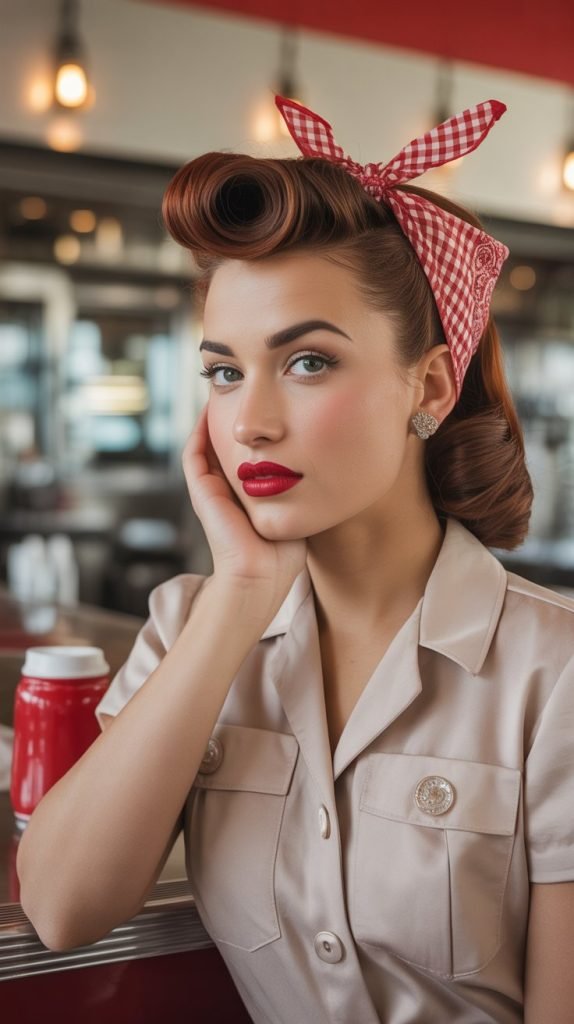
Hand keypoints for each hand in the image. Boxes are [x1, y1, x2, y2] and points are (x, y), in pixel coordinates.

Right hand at [182, 404, 307, 610]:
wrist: (261, 577)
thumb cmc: (283, 555)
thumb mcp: (295, 513)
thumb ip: (301, 492)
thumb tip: (326, 469)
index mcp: (244, 495)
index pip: (244, 454)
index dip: (252, 432)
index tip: (267, 409)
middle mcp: (225, 490)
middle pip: (223, 445)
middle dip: (231, 420)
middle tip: (242, 392)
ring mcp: (210, 490)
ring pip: (205, 445)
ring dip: (213, 419)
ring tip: (225, 392)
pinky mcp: (201, 492)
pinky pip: (194, 453)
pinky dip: (199, 430)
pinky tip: (210, 409)